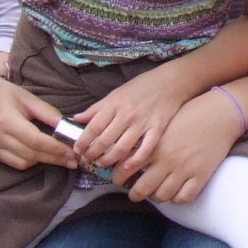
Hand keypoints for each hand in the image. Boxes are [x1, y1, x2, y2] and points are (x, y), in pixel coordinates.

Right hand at [0, 66, 74, 171]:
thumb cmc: (5, 94)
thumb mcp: (28, 98)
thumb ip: (48, 113)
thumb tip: (68, 127)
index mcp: (6, 120)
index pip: (36, 140)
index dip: (56, 148)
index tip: (72, 151)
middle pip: (31, 154)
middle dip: (55, 158)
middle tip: (73, 160)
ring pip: (24, 162)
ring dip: (44, 161)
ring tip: (61, 158)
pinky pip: (15, 163)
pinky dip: (30, 161)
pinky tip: (42, 156)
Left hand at [67, 66, 188, 176]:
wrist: (170, 81)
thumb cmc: (141, 87)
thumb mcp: (116, 93)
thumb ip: (97, 108)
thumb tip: (77, 118)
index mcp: (114, 104)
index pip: (93, 127)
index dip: (83, 141)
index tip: (77, 149)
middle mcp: (127, 114)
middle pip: (105, 140)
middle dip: (92, 153)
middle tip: (87, 159)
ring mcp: (142, 123)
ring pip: (121, 148)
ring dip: (108, 159)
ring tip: (101, 163)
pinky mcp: (157, 130)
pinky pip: (145, 149)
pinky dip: (134, 160)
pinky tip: (126, 166)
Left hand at [122, 89, 240, 202]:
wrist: (219, 113)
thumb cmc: (190, 114)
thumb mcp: (163, 125)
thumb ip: (146, 140)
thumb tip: (128, 153)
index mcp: (154, 146)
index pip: (126, 169)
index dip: (118, 178)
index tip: (118, 180)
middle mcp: (167, 160)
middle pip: (142, 189)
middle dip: (135, 194)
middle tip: (134, 193)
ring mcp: (184, 170)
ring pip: (162, 196)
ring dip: (155, 197)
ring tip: (154, 193)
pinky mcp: (201, 176)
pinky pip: (183, 197)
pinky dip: (176, 198)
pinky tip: (174, 192)